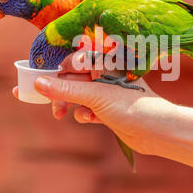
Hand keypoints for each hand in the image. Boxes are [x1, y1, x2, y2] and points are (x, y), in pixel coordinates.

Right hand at [12, 52, 175, 154]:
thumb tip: (38, 83)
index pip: (72, 62)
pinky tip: (90, 119)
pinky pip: (88, 108)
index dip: (54, 73)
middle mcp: (105, 75)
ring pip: (79, 95)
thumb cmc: (130, 105)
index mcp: (104, 63)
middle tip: (42, 102)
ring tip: (61, 114)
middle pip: (73, 80)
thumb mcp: (94, 95)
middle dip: (59, 92)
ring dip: (70, 105)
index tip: (36, 83)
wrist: (156, 130)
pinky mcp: (109, 108)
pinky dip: (85, 114)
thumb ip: (66, 89)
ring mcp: (107, 92)